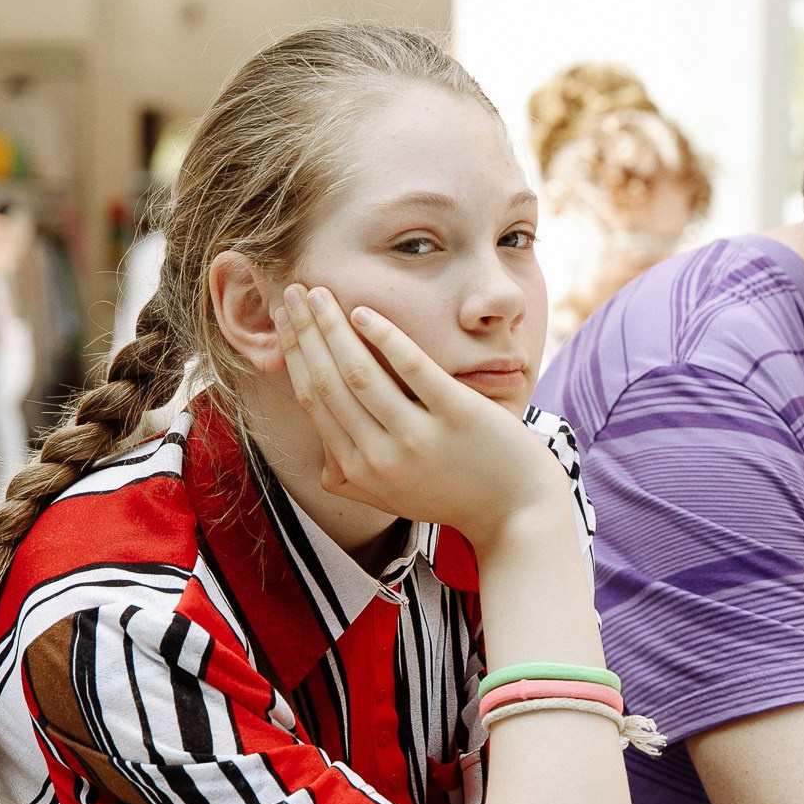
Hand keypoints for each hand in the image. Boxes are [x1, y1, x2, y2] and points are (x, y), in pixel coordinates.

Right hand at [280, 284, 565, 542]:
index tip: (286, 320)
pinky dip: (385, 337)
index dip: (295, 356)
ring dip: (331, 327)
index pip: (314, 401)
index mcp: (359, 472)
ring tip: (320, 292)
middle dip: (304, 333)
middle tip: (294, 291)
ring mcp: (419, 438)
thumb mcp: (392, 498)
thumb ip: (354, 480)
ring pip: (360, 373)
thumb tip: (323, 460)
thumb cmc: (454, 496)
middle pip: (328, 382)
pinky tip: (365, 312)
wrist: (518, 513)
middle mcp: (382, 459)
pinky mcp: (459, 415)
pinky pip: (413, 368)